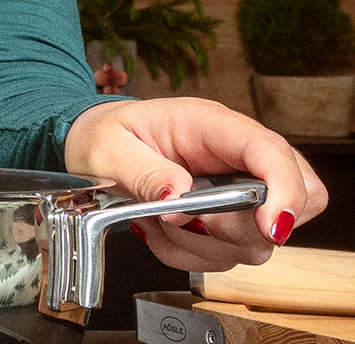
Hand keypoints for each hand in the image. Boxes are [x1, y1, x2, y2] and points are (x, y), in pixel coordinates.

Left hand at [64, 98, 328, 271]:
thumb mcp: (108, 149)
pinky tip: (161, 232)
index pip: (272, 152)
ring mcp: (237, 192)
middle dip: (235, 228)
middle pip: (289, 203)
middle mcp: (235, 158)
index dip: (285, 191)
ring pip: (255, 242)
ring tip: (156, 220)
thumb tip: (177, 196)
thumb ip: (145, 172)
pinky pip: (224, 257)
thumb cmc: (105, 137)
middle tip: (178, 217)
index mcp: (212, 125)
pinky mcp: (227, 222)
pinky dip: (188, 255)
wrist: (92, 147)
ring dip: (200, 245)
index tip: (269, 226)